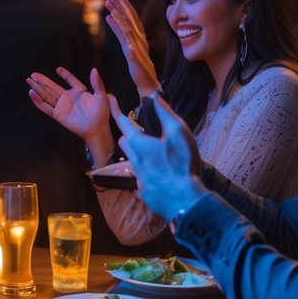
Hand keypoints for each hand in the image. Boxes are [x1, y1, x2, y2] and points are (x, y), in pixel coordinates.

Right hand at [27, 67, 109, 143]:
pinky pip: (45, 107)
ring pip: (47, 95)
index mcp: (79, 92)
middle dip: (42, 80)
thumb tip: (94, 69)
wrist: (96, 128)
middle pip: (53, 87)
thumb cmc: (101, 114)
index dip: (65, 75)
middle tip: (33, 74)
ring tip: (29, 80)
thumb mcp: (101, 95)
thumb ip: (97, 83)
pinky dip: (38, 101)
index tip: (58, 69)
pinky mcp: (58, 114)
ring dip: (38, 88)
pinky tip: (32, 93)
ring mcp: (62, 106)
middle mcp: (69, 98)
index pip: (70, 80)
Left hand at [104, 0, 160, 97]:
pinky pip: (129, 47)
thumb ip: (120, 32)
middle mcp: (139, 39)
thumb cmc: (138, 64)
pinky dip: (124, 40)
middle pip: (130, 19)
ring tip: (110, 10)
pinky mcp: (136, 59)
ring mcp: (138, 48)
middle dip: (121, 6)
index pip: (131, 16)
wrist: (148, 82)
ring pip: (128, 30)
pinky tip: (118, 34)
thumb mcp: (128, 45)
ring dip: (120, 19)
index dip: (124, 4)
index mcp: (138, 35)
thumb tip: (111, 17)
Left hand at [110, 92, 205, 222]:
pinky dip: (149, 173)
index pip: (123, 124)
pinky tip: (162, 175)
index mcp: (140, 145)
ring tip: (155, 154)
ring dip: (139, 155)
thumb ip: (165, 114)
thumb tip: (154, 98)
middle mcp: (134, 161)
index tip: (111, 103)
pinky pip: (142, 178)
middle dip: (129, 135)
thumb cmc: (182, 164)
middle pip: (124, 143)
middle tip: (143, 134)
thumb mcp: (178, 133)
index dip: (117, 112)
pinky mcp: (145, 193)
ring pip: (133, 161)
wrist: (185, 200)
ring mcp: (138, 179)